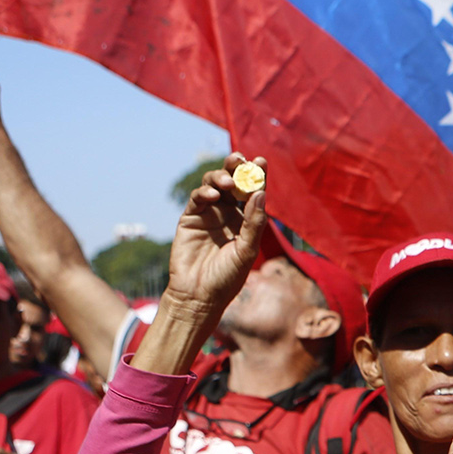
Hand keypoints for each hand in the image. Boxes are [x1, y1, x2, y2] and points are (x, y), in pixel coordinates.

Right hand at [160, 154, 269, 317]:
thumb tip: (261, 193)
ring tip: (228, 182)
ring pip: (214, 185)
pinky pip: (198, 198)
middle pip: (233, 182)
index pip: (254, 193)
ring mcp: (209, 214)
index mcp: (247, 220)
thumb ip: (254, 223)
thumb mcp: (246, 250)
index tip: (261, 161)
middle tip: (240, 159)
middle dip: (236, 168)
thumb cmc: (227, 277)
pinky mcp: (191, 218)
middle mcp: (229, 213)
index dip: (258, 176)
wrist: (199, 295)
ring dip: (220, 178)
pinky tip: (213, 195)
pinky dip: (204, 193)